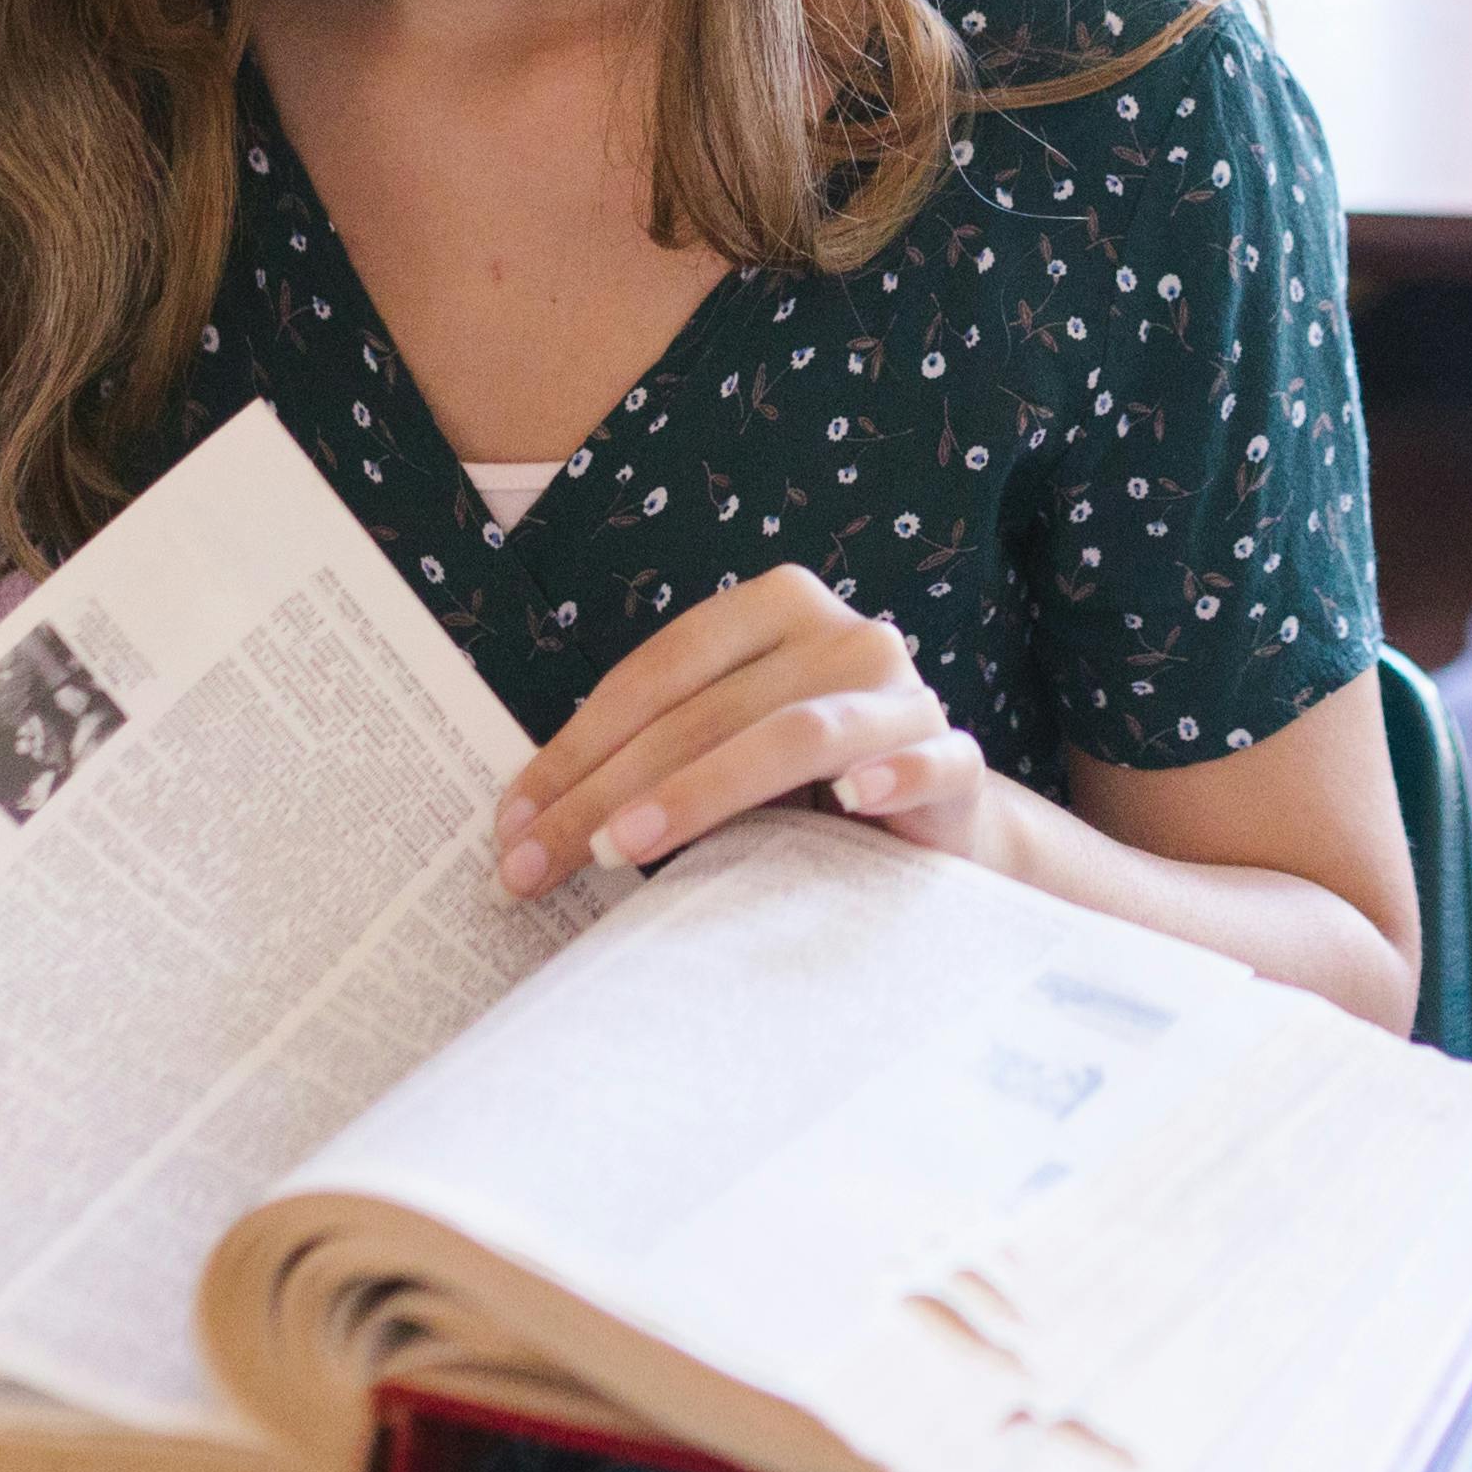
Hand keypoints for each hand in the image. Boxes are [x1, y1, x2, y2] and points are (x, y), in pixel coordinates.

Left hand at [498, 563, 996, 893]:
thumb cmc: (803, 791)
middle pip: (708, 708)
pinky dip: (892, 776)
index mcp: (774, 608)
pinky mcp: (960, 760)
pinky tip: (853, 803)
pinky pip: (929, 761)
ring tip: (624, 849)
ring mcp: (905, 694)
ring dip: (700, 793)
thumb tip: (523, 822)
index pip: (657, 670)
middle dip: (608, 789)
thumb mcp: (718, 755)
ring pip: (794, 733)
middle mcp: (843, 633)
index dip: (576, 745)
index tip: (511, 823)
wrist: (933, 829)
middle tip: (540, 862)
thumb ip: (646, 759)